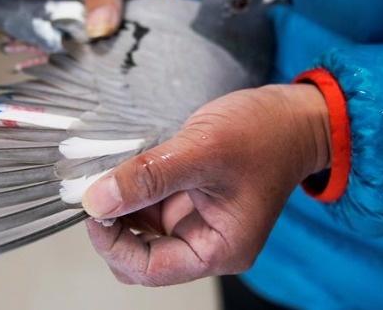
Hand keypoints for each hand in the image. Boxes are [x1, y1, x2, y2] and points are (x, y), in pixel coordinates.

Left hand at [82, 84, 330, 285]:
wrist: (288, 114)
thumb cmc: (265, 134)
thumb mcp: (204, 151)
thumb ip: (150, 177)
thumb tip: (98, 199)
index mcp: (219, 248)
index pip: (150, 269)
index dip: (114, 244)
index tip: (93, 209)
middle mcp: (205, 240)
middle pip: (140, 253)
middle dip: (114, 225)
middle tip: (96, 190)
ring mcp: (194, 219)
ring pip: (138, 228)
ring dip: (120, 204)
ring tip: (111, 172)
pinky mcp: (186, 197)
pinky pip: (147, 203)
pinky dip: (130, 188)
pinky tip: (127, 166)